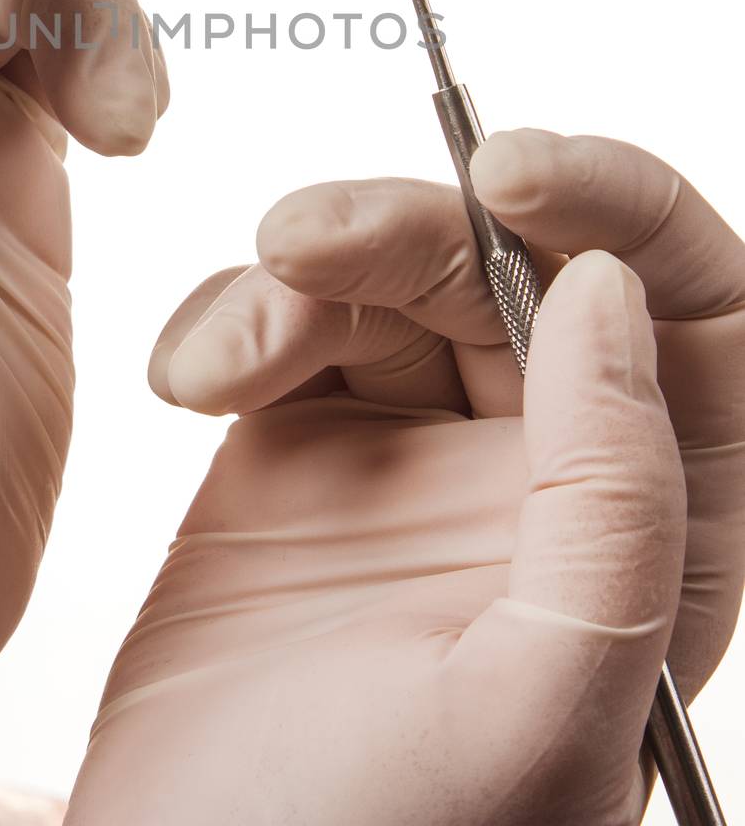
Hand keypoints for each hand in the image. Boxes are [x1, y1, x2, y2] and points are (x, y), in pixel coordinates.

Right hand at [67, 130, 744, 825]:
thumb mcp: (532, 711)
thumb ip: (608, 500)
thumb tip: (605, 294)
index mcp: (648, 536)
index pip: (697, 318)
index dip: (625, 212)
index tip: (516, 176)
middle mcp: (543, 475)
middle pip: (513, 271)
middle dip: (406, 231)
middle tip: (301, 243)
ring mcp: (417, 450)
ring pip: (389, 275)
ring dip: (297, 279)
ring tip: (223, 362)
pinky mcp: (301, 440)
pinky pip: (285, 317)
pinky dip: (231, 320)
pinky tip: (193, 381)